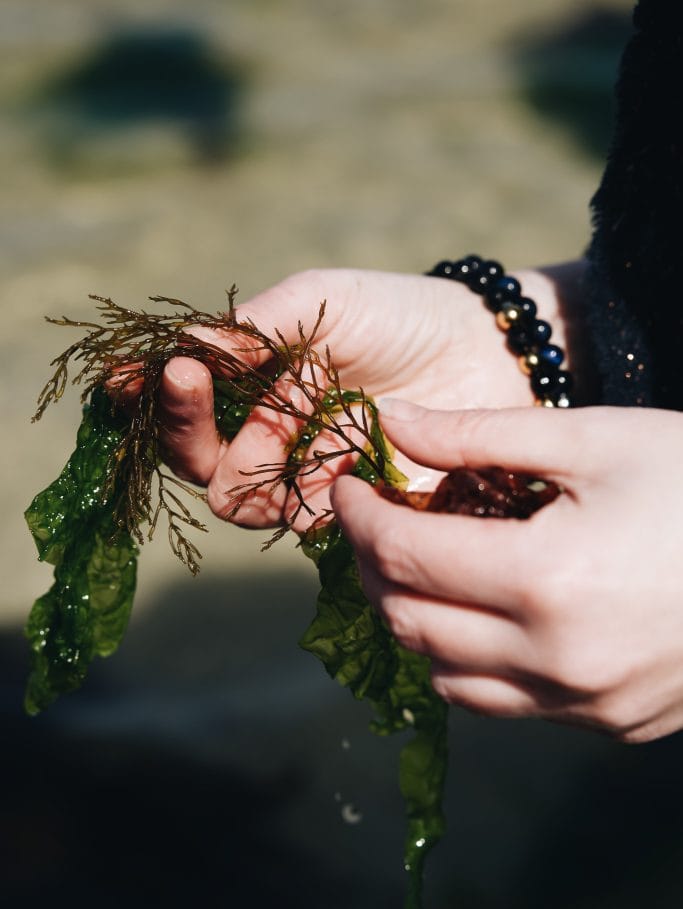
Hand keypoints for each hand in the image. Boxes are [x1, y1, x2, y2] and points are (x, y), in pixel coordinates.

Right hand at [149, 263, 583, 528]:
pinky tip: (344, 449)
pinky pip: (310, 520)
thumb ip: (261, 323)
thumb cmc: (400, 315)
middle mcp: (269, 442)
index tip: (130, 376)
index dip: (151, 400)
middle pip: (201, 466)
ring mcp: (309, 480)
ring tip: (303, 406)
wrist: (487, 352)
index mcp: (253, 389)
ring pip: (246, 502)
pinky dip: (313, 489)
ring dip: (255, 457)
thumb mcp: (324, 299)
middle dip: (189, 428)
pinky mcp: (353, 514)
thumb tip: (191, 340)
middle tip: (193, 379)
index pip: (185, 408)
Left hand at [331, 399, 682, 743]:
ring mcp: (583, 704)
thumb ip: (480, 435)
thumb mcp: (595, 440)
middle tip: (376, 521)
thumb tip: (393, 423)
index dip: (361, 515)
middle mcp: (556, 660)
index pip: (407, 554)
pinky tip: (478, 615)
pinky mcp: (608, 725)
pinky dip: (467, 660)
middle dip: (376, 567)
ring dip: (414, 621)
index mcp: (548, 580)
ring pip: (446, 677)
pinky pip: (502, 704)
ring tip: (420, 567)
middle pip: (411, 622)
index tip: (345, 484)